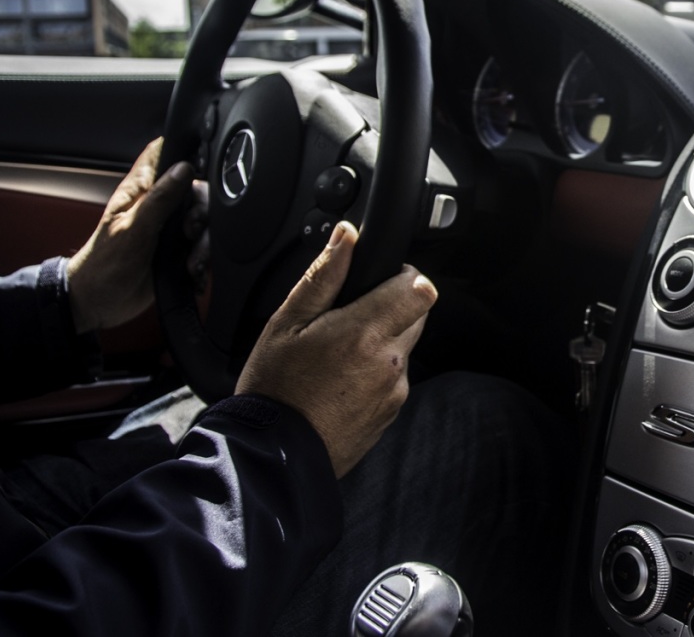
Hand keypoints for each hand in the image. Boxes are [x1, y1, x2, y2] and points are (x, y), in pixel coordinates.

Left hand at [68, 138, 193, 334]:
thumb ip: (159, 199)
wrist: (100, 303)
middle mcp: (158, 205)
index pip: (163, 153)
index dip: (183, 152)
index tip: (198, 170)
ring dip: (204, 241)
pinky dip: (204, 260)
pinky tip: (193, 270)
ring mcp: (170, 228)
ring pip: (204, 220)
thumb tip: (183, 169)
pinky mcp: (178, 250)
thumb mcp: (132, 230)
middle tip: (190, 230)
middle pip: (196, 190)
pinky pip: (203, 247)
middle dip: (202, 210)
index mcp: (140, 190)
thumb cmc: (103, 265)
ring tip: (192, 260)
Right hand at [236, 221, 436, 477]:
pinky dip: (375, 372)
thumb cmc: (274, 389)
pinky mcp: (392, 412)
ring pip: (404, 347)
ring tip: (336, 356)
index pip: (420, 289)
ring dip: (381, 342)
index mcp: (364, 333)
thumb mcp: (286, 323)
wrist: (274, 457)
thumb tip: (348, 235)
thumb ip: (324, 276)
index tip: (379, 280)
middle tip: (346, 320)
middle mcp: (389, 362)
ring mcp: (395, 390)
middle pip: (416, 315)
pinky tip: (339, 381)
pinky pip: (394, 377)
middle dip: (390, 308)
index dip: (402, 277)